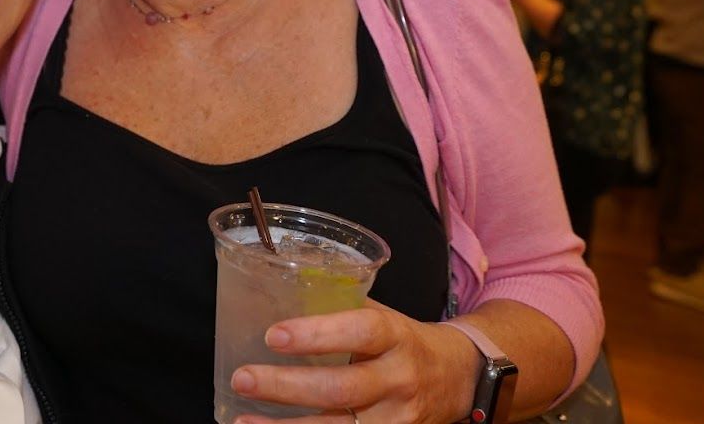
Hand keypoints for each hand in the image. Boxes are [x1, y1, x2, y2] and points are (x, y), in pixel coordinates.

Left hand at [229, 302, 479, 423]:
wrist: (461, 379)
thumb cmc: (404, 341)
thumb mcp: (382, 317)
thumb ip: (338, 308)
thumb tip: (276, 291)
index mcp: (396, 337)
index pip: (360, 332)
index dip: (316, 335)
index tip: (272, 335)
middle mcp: (400, 380)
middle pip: (341, 389)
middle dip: (286, 387)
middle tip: (242, 379)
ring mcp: (398, 421)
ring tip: (242, 421)